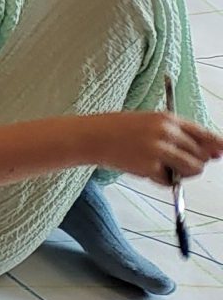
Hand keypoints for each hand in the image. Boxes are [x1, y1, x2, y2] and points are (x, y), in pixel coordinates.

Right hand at [89, 108, 222, 182]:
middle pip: (201, 155)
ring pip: (192, 169)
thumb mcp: (149, 122)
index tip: (222, 152)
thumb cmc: (118, 129)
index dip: (216, 144)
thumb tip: (215, 152)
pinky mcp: (149, 167)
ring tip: (164, 167)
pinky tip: (147, 170)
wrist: (90, 136)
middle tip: (175, 162)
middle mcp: (166, 133)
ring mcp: (158, 150)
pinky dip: (162, 180)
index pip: (203, 133)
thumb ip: (179, 134)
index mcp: (167, 119)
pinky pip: (170, 181)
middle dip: (194, 162)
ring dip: (183, 173)